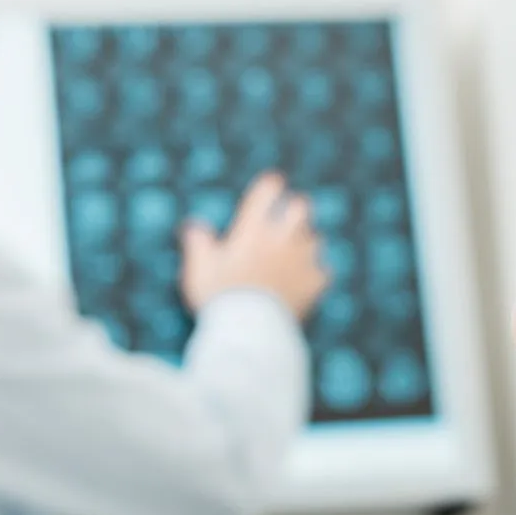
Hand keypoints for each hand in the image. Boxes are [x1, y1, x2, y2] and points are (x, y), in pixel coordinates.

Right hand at [180, 172, 330, 317]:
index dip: (270, 186)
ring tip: (298, 250)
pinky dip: (316, 275)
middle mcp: (281, 238)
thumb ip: (198, 244)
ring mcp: (301, 260)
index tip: (272, 184)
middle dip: (296, 208)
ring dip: (307, 242)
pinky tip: (307, 281)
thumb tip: (193, 226)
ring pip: (315, 238)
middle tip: (290, 216)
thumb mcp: (200, 269)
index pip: (267, 192)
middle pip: (301, 206)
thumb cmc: (219, 297)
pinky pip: (322, 272)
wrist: (249, 330)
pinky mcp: (314, 283)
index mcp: (252, 229)